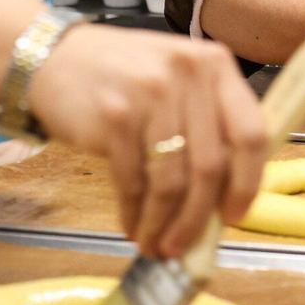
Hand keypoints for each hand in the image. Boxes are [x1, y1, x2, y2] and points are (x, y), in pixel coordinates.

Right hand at [26, 26, 265, 258]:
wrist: (53, 58)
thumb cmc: (122, 76)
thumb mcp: (176, 80)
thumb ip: (206, 123)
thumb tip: (224, 198)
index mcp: (215, 64)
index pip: (251, 133)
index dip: (248, 183)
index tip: (235, 216)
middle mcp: (188, 74)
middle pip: (210, 165)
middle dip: (198, 218)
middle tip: (186, 246)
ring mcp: (151, 93)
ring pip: (171, 181)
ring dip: (164, 223)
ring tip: (156, 244)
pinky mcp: (115, 117)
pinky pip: (133, 181)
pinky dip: (134, 212)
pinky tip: (131, 225)